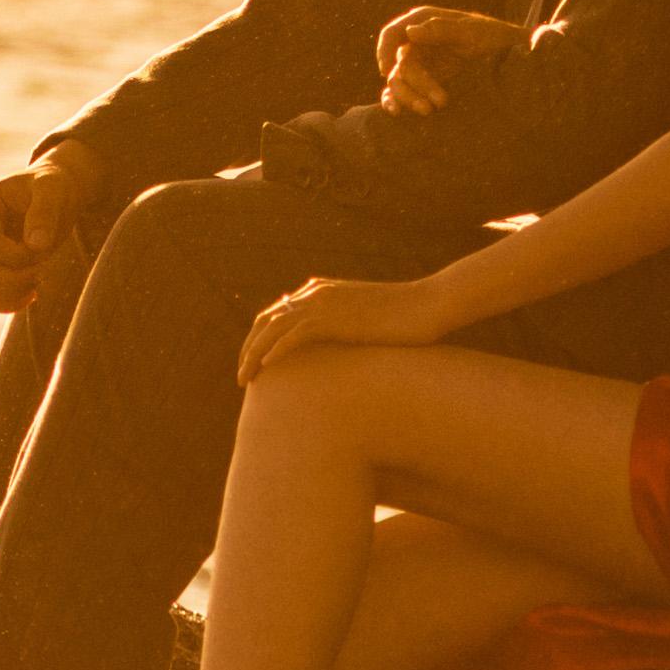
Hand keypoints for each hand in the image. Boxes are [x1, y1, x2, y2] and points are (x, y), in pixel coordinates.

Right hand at [0, 154, 105, 312]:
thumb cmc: (53, 186)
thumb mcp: (53, 190)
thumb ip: (44, 212)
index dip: (16, 257)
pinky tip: (33, 294)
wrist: (54, 194)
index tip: (43, 250)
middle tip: (43, 270)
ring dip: (12, 293)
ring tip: (39, 280)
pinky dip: (7, 303)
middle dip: (15, 277)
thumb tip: (36, 245)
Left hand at [237, 273, 450, 388]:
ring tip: (245, 379)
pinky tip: (267, 370)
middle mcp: (315, 292)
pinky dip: (275, 351)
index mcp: (320, 290)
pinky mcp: (334, 317)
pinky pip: (293, 335)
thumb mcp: (366, 320)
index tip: (255, 365)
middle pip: (266, 319)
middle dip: (248, 348)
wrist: (428, 305)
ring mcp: (324, 303)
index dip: (260, 339)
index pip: (276, 313)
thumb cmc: (405, 317)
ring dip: (253, 354)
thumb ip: (343, 327)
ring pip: (272, 327)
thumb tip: (335, 351)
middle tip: (241, 377)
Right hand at [372, 6, 515, 117]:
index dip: (384, 51)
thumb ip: (440, 30)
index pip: (392, 33)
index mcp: (422, 22)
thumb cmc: (489, 35)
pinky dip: (396, 100)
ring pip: (399, 80)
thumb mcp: (470, 31)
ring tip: (427, 111)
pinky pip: (402, 89)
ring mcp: (418, 61)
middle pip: (399, 64)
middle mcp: (415, 41)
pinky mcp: (422, 79)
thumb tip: (410, 33)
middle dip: (413, 85)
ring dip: (408, 97)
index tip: (386, 71)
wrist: (506, 53)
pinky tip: (396, 113)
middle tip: (435, 102)